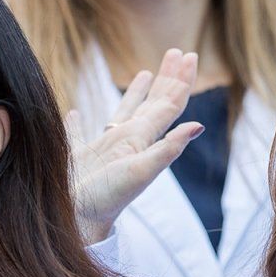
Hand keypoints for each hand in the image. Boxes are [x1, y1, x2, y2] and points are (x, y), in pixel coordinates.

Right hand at [71, 49, 202, 243]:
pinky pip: (79, 133)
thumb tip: (200, 125)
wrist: (77, 225)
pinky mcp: (78, 156)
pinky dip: (78, 122)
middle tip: (179, 51)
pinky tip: (75, 113)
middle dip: (167, 77)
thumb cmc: (105, 199)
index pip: (169, 104)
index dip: (180, 79)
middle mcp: (128, 140)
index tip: (190, 54)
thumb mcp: (140, 172)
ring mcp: (105, 149)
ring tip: (145, 72)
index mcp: (142, 138)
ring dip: (137, 92)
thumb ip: (168, 148)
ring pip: (124, 112)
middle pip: (154, 103)